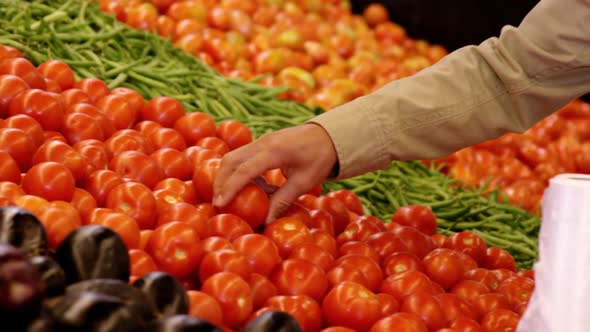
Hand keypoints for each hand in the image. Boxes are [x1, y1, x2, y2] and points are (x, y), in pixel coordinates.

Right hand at [213, 123, 337, 222]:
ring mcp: (261, 140)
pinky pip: (242, 156)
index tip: (220, 204)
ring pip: (233, 156)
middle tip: (218, 203)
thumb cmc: (320, 158)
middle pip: (231, 161)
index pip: (244, 170)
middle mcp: (263, 142)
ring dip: (226, 176)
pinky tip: (247, 187)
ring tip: (226, 197)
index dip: (230, 188)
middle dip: (221, 182)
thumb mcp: (304, 182)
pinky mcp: (262, 142)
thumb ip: (282, 200)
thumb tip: (265, 222)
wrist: (329, 135)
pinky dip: (238, 171)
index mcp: (275, 152)